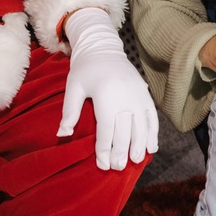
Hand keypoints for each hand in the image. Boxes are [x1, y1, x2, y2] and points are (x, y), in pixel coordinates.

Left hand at [58, 8, 158, 170]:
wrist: (104, 47)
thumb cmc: (85, 69)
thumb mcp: (73, 87)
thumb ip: (69, 111)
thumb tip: (62, 134)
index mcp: (106, 94)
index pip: (106, 129)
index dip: (104, 149)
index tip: (102, 164)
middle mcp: (125, 96)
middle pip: (125, 131)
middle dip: (121, 152)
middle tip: (117, 167)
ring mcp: (138, 95)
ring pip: (142, 127)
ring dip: (139, 146)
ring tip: (135, 162)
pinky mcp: (146, 94)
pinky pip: (152, 117)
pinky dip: (153, 133)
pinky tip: (151, 148)